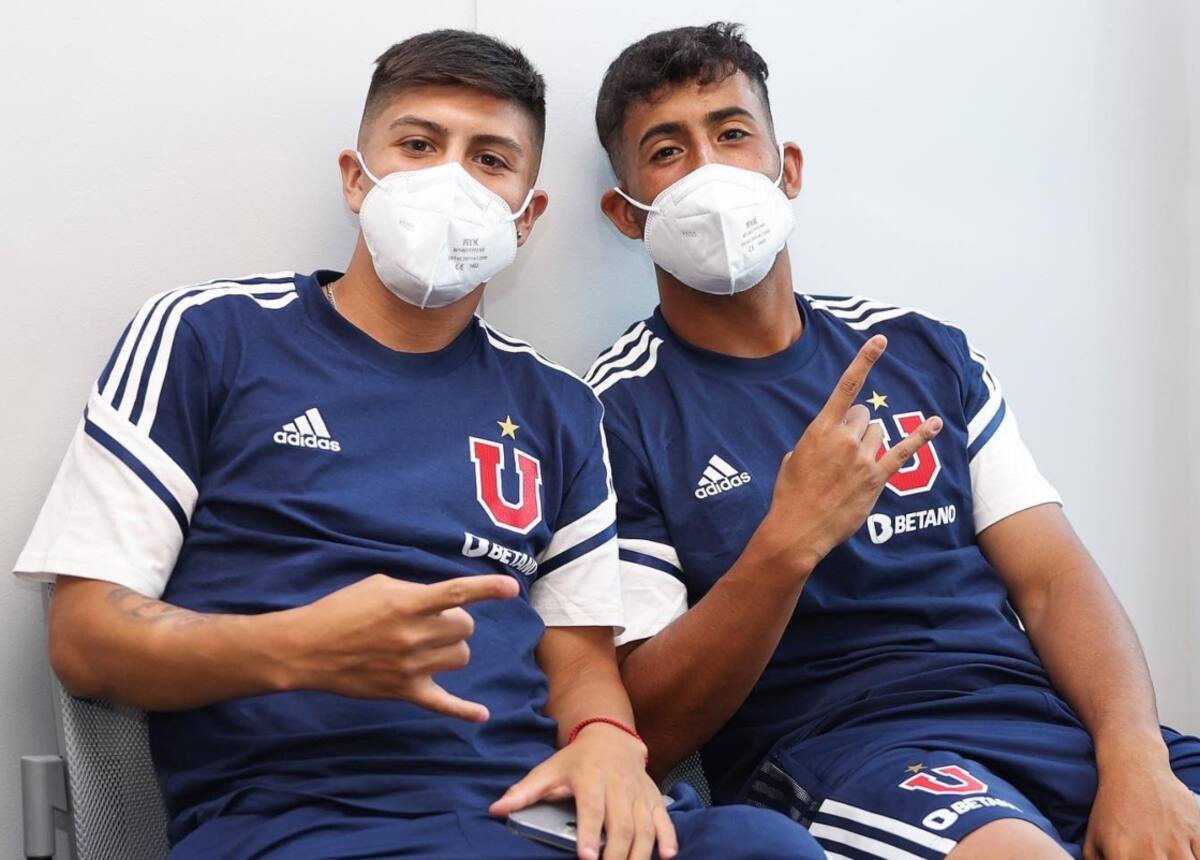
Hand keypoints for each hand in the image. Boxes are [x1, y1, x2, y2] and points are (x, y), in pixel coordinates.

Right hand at [283, 572, 518, 720]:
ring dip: (452, 648)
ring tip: (429, 644)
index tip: (512, 587)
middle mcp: (412, 636)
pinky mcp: (404, 691)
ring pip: (460, 656)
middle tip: (433, 620)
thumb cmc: (342, 610)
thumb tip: (446, 601)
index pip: (456, 594)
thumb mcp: (380, 586)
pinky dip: (464, 710)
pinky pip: (442, 704)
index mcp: (407, 604)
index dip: (487, 589)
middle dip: (456, 621)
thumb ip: (416, 592)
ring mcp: (410, 667)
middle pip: (464, 628)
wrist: (308, 649)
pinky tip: (482, 715)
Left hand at [489, 723, 677, 859]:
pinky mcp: (653, 798)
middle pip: (620, 823)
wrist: (612, 736)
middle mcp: (618, 785)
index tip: (588, 858)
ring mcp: (639, 792)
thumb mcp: (548, 770)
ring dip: (640, 852)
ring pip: (644, 825)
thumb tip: (496, 810)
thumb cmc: (576, 760)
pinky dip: (668, 837)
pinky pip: (664, 818)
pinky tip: (667, 856)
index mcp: (591, 778)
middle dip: (616, 853)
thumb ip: (524, 792)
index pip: (591, 808)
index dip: (590, 833)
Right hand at [752, 335, 942, 575]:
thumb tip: (827, 442)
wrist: (798, 527)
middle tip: (840, 456)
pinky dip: (920, 436)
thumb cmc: (790, 494)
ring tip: (850, 469)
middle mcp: (844, 438)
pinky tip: (934, 424)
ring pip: (877, 434)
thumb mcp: (793, 459)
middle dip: (854, 430)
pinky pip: (903, 451)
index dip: (864, 361)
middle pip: (863, 416)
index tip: (880, 340)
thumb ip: (814, 442)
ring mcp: (862, 457)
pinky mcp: (876, 477)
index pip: (846, 388)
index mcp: (820, 430)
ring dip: (868, 444)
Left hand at [1084, 758, 1199, 858]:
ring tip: (1168, 858)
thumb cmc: (1111, 808)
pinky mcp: (1197, 832)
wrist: (1135, 769)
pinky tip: (1186, 855)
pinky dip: (1197, 858)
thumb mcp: (1094, 840)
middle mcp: (1152, 853)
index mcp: (1122, 857)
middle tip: (1155, 859)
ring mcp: (1177, 843)